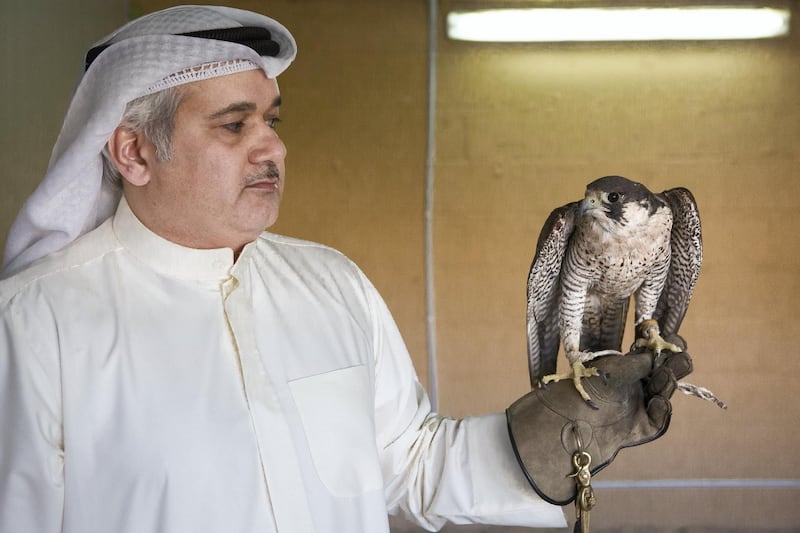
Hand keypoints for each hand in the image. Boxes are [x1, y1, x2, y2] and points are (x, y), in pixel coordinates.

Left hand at [506, 341, 691, 504]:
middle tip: (682, 357)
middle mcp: (634, 386)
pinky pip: (658, 419)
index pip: (654, 357)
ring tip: (666, 374)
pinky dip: (662, 410)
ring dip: (668, 383)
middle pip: (664, 374)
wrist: (569, 418)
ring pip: (664, 393)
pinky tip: (660, 401)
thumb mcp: (615, 368)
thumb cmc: (586, 386)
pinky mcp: (640, 428)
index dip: (666, 349)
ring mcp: (638, 406)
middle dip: (675, 365)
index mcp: (626, 368)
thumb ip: (641, 362)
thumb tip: (660, 353)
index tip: (676, 340)